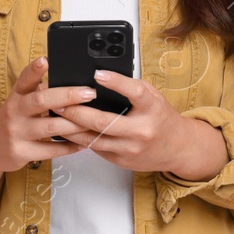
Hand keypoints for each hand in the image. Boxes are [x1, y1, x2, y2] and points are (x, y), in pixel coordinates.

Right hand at [0, 56, 96, 197]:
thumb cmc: (14, 120)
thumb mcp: (20, 103)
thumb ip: (39, 92)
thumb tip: (71, 81)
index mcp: (17, 96)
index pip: (24, 79)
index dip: (34, 69)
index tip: (45, 60)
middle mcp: (15, 111)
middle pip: (41, 101)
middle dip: (67, 96)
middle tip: (89, 93)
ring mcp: (16, 132)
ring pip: (50, 127)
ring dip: (74, 124)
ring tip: (93, 120)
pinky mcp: (20, 152)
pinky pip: (49, 150)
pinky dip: (68, 147)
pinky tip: (83, 143)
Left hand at [53, 70, 227, 178]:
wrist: (176, 148)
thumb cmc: (161, 117)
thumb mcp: (153, 96)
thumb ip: (131, 88)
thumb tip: (101, 77)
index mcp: (152, 109)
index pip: (135, 93)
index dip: (116, 82)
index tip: (98, 73)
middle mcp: (141, 131)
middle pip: (103, 122)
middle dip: (77, 111)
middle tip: (60, 101)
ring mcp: (130, 148)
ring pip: (93, 138)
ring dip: (72, 127)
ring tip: (56, 116)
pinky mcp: (120, 160)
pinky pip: (95, 148)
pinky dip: (80, 138)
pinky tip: (68, 130)